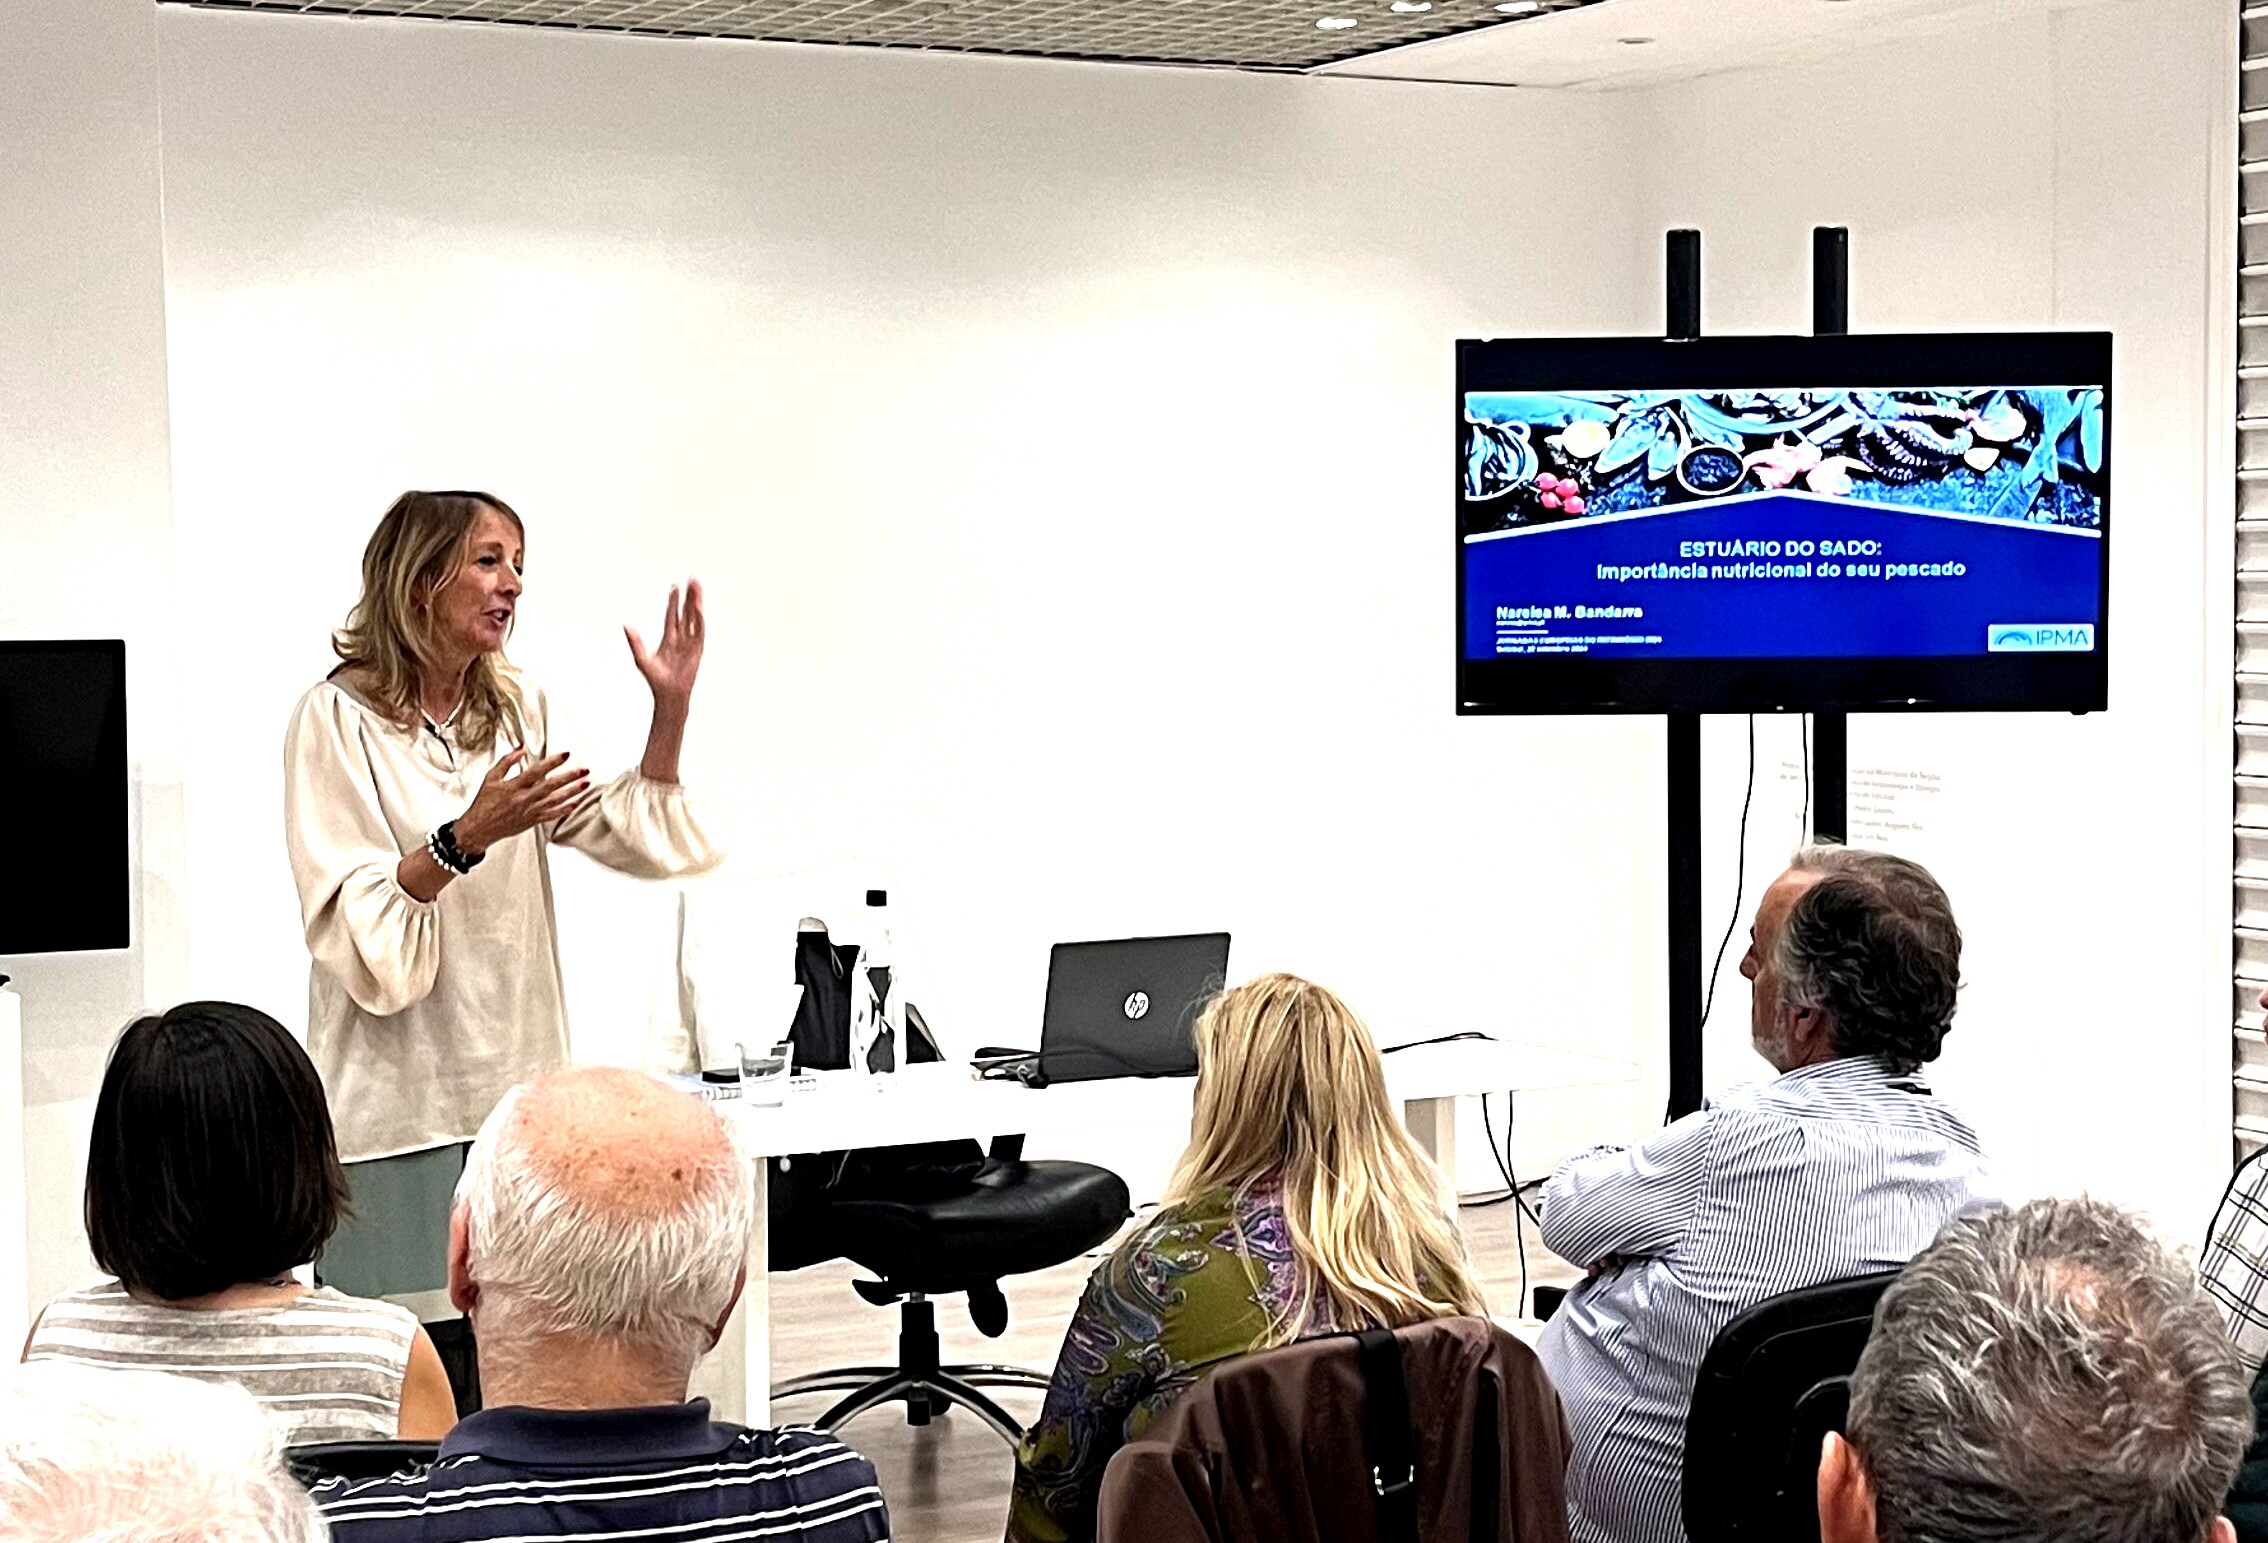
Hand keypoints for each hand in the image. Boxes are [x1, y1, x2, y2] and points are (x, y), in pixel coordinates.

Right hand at [454, 749, 590, 853]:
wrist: (479, 829)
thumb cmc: (483, 803)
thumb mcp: (491, 778)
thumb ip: (507, 762)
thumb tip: (520, 748)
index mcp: (513, 787)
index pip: (536, 772)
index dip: (552, 762)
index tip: (565, 754)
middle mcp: (524, 799)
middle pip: (551, 786)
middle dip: (569, 777)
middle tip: (584, 770)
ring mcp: (530, 811)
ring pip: (555, 801)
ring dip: (572, 792)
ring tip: (586, 784)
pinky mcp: (532, 821)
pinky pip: (552, 815)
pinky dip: (565, 810)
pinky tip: (576, 803)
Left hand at [626, 579, 703, 709]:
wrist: (669, 694)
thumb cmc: (656, 680)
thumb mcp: (641, 659)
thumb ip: (635, 642)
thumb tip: (626, 625)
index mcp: (668, 639)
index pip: (672, 615)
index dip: (673, 601)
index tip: (675, 586)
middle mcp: (681, 638)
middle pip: (686, 612)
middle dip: (688, 597)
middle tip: (691, 579)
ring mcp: (690, 643)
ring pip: (694, 618)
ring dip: (696, 603)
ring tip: (697, 587)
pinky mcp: (697, 650)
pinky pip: (699, 631)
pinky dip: (699, 619)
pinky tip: (698, 607)